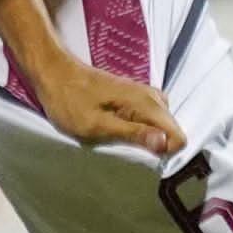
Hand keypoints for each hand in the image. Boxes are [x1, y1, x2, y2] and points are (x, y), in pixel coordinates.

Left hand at [26, 57, 185, 158]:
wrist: (54, 73)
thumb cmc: (70, 100)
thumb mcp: (97, 125)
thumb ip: (133, 134)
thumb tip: (165, 144)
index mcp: (147, 104)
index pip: (178, 137)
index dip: (164, 154)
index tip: (142, 160)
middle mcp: (152, 98)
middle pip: (171, 133)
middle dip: (154, 147)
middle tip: (123, 150)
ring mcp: (144, 96)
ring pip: (159, 128)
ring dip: (143, 140)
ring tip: (117, 142)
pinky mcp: (134, 98)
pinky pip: (148, 121)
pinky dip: (136, 131)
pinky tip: (117, 133)